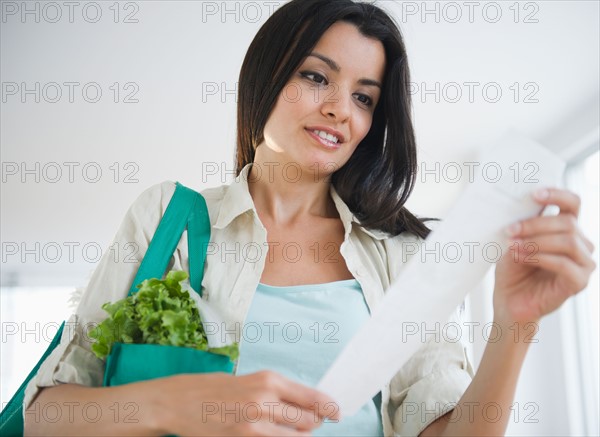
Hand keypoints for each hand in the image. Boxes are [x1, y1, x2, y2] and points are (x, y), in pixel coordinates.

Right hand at [152, 370, 339, 435]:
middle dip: (314, 424)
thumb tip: (302, 405)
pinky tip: (272, 435)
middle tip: (311, 423)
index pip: (312, 398)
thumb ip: (275, 393)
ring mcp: (255, 426)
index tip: (337, 412)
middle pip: (308, 422)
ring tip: (289, 431)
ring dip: (298, 436)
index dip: (328, 407)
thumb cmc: (211, 388)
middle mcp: (265, 402)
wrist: (177, 403)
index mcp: (268, 380)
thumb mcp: (248, 382)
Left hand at [493, 188, 595, 324]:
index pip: (573, 204)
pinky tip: (522, 257)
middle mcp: (580, 244)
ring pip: (568, 241)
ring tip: (513, 246)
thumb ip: (525, 221)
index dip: (558, 195)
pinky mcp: (579, 282)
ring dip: (536, 241)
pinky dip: (540, 258)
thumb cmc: (513, 269)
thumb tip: (524, 199)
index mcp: (567, 229)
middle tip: (511, 230)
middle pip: (568, 222)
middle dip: (536, 224)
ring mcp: (583, 264)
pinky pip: (564, 264)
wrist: (509, 300)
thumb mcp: (516, 240)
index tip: (535, 194)